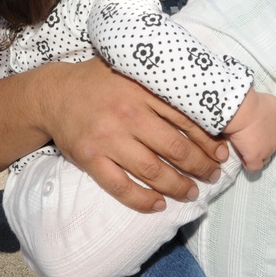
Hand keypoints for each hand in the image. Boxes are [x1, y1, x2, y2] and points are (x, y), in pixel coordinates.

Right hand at [40, 58, 228, 212]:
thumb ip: (160, 83)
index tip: (221, 152)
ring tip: (192, 192)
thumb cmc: (100, 82)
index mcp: (142, 90)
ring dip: (177, 186)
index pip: (185, 118)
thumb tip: (201, 97)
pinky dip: (142, 200)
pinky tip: (159, 205)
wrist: (54, 94)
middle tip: (212, 175)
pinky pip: (121, 187)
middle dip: (199, 166)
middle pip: (174, 147)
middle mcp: (128, 114)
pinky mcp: (90, 158)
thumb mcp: (131, 71)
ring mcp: (108, 138)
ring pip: (152, 170)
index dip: (207, 139)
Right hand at [223, 88, 275, 171]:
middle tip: (247, 138)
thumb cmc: (258, 104)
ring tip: (243, 147)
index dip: (264, 137)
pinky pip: (253, 167)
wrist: (246, 111)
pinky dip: (248, 164)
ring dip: (254, 155)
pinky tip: (243, 158)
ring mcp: (266, 152)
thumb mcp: (275, 102)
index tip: (255, 131)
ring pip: (262, 159)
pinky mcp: (255, 158)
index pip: (274, 139)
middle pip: (269, 150)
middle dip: (260, 147)